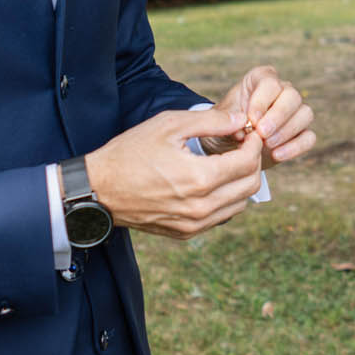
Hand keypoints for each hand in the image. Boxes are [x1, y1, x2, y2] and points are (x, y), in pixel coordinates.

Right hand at [84, 107, 265, 238]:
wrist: (99, 190)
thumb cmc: (131, 152)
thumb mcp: (169, 125)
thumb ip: (211, 121)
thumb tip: (242, 120)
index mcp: (199, 178)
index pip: (247, 163)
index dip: (254, 144)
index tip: (249, 132)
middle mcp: (201, 207)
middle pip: (250, 186)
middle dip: (252, 162)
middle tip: (243, 146)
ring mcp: (194, 224)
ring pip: (240, 204)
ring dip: (242, 182)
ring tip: (229, 162)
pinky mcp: (186, 233)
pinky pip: (221, 216)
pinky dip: (226, 198)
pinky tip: (213, 181)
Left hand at [202, 65, 316, 167]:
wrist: (229, 148)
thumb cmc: (224, 127)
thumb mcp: (219, 121)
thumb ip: (228, 120)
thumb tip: (242, 128)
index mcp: (260, 80)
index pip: (270, 83)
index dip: (262, 101)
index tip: (251, 119)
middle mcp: (282, 91)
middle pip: (292, 96)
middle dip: (278, 116)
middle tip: (262, 133)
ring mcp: (294, 112)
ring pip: (305, 114)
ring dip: (287, 131)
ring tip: (267, 145)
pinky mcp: (301, 133)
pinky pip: (309, 137)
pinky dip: (295, 147)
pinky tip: (277, 155)